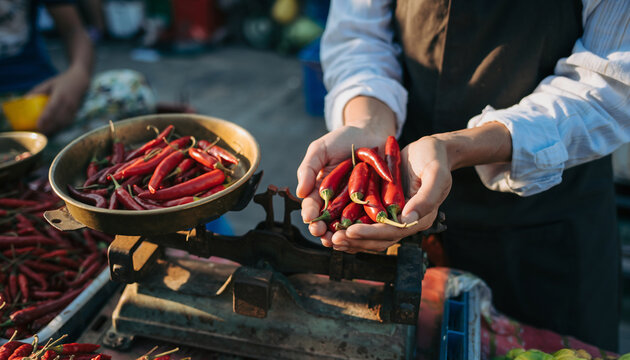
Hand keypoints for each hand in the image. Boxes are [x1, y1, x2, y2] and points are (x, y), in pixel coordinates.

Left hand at [27, 67, 88, 134]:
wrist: (80, 79)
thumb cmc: (62, 81)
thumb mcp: (49, 83)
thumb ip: (38, 91)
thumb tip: (25, 99)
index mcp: (59, 95)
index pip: (51, 109)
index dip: (44, 118)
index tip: (37, 125)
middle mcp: (67, 103)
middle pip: (58, 119)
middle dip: (48, 127)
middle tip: (38, 132)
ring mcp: (73, 108)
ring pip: (63, 122)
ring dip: (55, 128)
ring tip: (45, 132)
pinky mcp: (76, 112)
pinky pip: (68, 122)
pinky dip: (60, 127)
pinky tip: (54, 129)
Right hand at [296, 125, 388, 240]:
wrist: (372, 132)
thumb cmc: (342, 139)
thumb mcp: (320, 150)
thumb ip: (308, 168)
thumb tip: (300, 192)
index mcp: (321, 192)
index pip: (312, 207)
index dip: (310, 214)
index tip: (310, 218)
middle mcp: (337, 203)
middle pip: (328, 222)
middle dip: (324, 230)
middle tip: (322, 235)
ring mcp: (357, 205)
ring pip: (348, 225)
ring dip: (343, 235)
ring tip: (339, 239)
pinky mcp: (377, 205)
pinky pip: (371, 220)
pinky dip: (366, 228)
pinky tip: (363, 232)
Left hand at [319, 137, 449, 252]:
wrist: (430, 149)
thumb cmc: (435, 158)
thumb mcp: (436, 174)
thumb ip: (426, 197)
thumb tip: (408, 218)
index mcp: (420, 218)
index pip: (393, 232)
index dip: (371, 234)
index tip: (351, 231)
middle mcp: (406, 221)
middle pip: (378, 239)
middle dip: (355, 240)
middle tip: (333, 238)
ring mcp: (393, 215)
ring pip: (370, 235)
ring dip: (350, 239)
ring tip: (329, 238)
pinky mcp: (383, 207)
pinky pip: (366, 222)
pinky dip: (351, 226)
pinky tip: (333, 225)